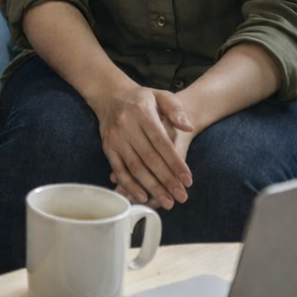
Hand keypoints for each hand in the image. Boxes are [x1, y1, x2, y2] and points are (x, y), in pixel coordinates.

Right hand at [90, 79, 193, 207]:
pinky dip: (128, 184)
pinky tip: (142, 197)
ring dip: (151, 186)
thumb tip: (188, 126)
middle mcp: (126, 126)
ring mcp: (115, 138)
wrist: (109, 94)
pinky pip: (118, 169)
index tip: (187, 180)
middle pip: (148, 158)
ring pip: (134, 167)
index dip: (174, 162)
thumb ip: (176, 110)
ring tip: (167, 202)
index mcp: (142, 113)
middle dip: (166, 180)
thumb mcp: (161, 95)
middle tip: (181, 197)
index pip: (161, 141)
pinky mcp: (107, 147)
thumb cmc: (141, 98)